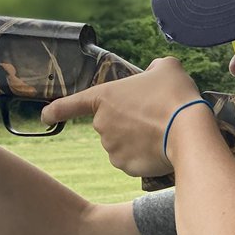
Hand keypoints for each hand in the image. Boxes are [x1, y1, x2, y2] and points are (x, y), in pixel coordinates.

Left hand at [42, 57, 206, 177]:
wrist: (188, 132)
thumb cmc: (175, 96)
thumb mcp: (167, 69)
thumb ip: (155, 68)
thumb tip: (155, 72)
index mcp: (105, 97)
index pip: (71, 104)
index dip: (57, 111)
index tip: (45, 117)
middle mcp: (102, 124)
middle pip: (110, 124)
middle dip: (127, 122)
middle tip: (153, 115)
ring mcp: (111, 147)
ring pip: (121, 143)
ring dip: (135, 139)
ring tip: (160, 131)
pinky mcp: (125, 166)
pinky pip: (131, 161)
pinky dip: (143, 156)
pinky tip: (160, 147)